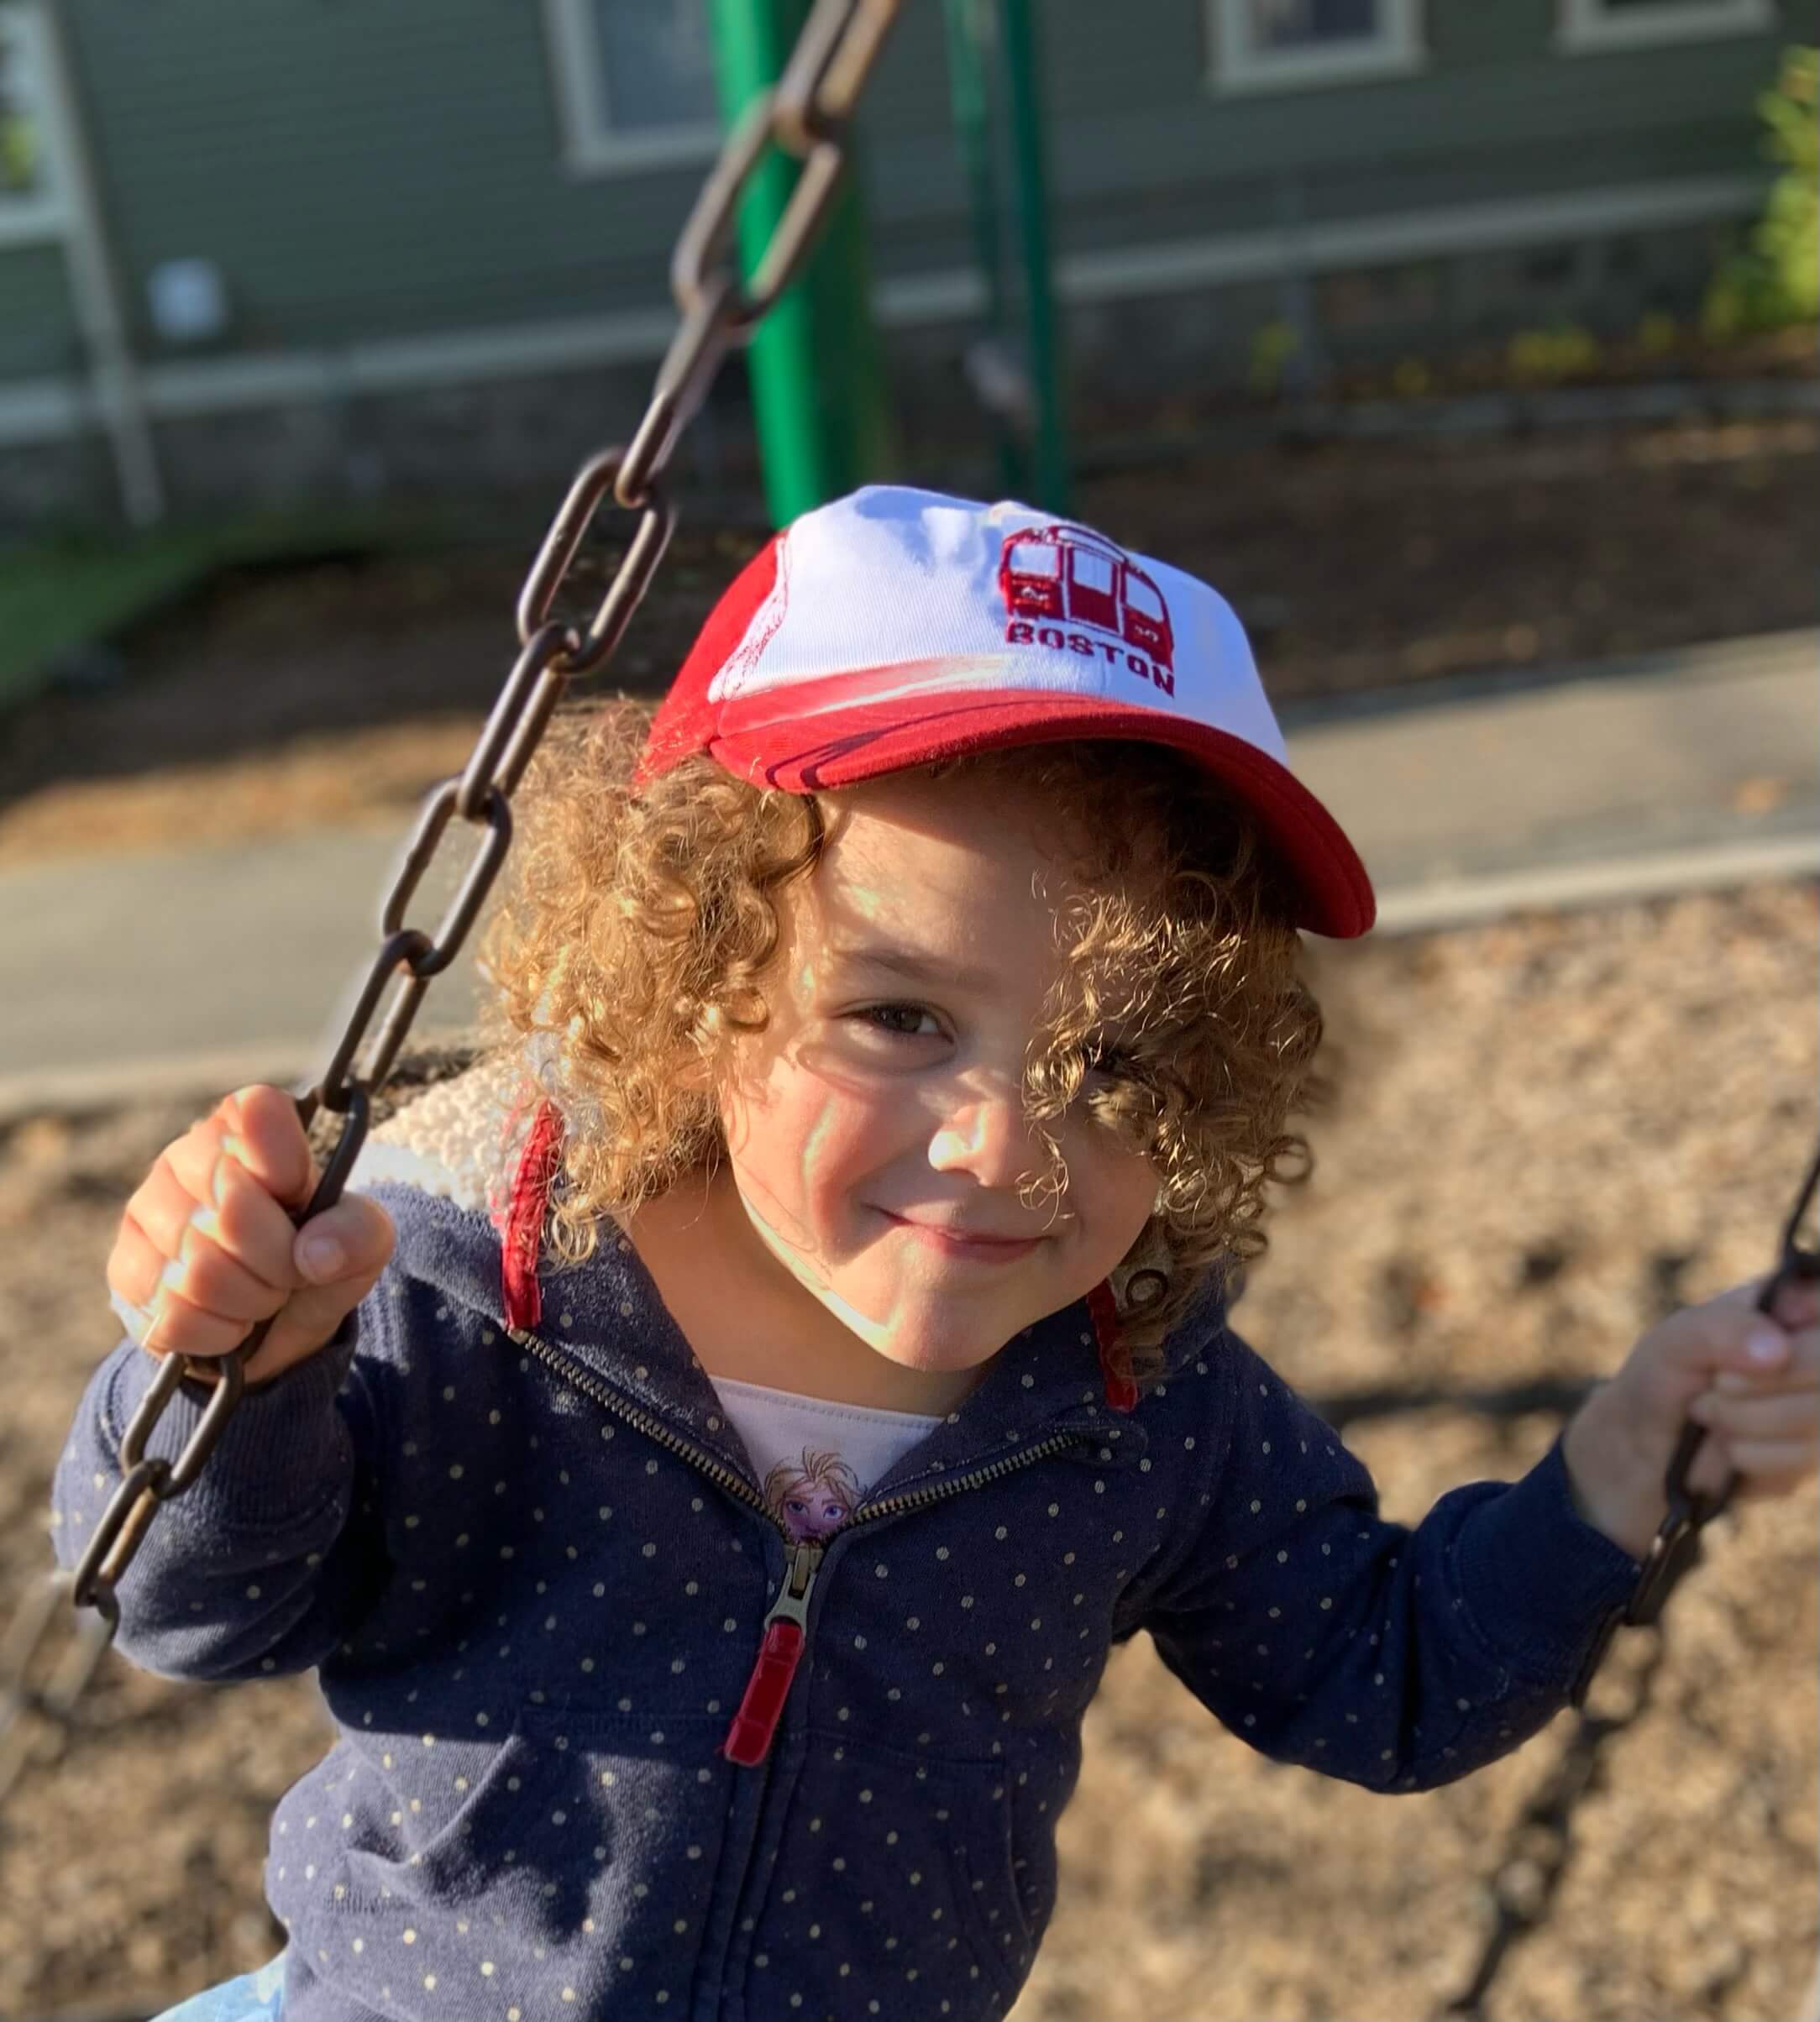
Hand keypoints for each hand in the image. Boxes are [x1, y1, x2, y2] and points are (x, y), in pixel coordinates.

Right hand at [105, 1084, 393, 1385]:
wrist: (274, 1326)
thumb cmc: (315, 1260)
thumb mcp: (362, 1242)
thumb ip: (359, 1232)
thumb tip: (314, 1253)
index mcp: (246, 1130)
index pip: (257, 1111)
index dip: (286, 1163)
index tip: (300, 1193)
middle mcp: (185, 1158)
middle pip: (233, 1210)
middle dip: (279, 1261)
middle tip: (291, 1271)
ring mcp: (145, 1213)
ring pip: (200, 1270)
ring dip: (251, 1301)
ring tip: (262, 1296)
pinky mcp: (125, 1272)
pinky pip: (173, 1314)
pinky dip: (218, 1331)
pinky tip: (229, 1321)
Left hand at [1563, 1271, 1818, 1558]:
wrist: (1645, 1447)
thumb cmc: (1663, 1377)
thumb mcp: (1675, 1341)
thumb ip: (1720, 1330)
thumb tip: (1778, 1350)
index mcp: (1790, 1306)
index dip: (1805, 1318)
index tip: (1774, 1334)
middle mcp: (1813, 1352)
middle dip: (1762, 1380)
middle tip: (1718, 1383)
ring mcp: (1819, 1405)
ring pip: (1813, 1415)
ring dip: (1743, 1419)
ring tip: (1709, 1411)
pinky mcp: (1813, 1453)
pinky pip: (1798, 1457)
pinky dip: (1748, 1453)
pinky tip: (1727, 1447)